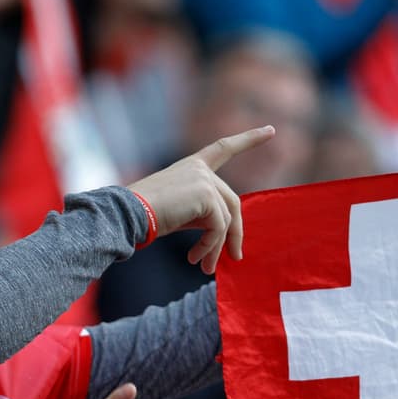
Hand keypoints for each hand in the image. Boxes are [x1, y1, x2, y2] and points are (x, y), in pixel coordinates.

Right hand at [128, 126, 274, 273]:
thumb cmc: (143, 216)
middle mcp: (200, 169)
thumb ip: (202, 214)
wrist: (127, 215)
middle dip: (235, 233)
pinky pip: (218, 228)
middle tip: (235, 258)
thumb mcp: (179, 210)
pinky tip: (196, 259)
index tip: (270, 130)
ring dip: (217, 248)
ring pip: (225, 220)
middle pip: (232, 203)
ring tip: (205, 268)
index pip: (224, 148)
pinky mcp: (206, 195)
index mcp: (192, 166)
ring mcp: (204, 180)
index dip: (249, 139)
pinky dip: (210, 247)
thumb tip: (224, 238)